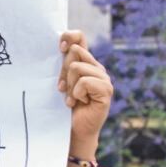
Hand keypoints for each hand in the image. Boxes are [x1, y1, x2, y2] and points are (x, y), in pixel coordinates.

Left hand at [56, 31, 111, 153]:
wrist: (73, 129)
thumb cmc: (62, 106)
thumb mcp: (59, 81)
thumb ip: (61, 64)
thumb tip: (61, 44)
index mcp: (84, 62)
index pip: (79, 37)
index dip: (69, 37)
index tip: (60, 48)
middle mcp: (95, 67)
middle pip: (75, 52)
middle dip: (63, 71)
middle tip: (63, 89)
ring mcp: (103, 78)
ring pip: (77, 67)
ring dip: (69, 85)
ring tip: (71, 98)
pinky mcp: (106, 90)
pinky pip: (84, 82)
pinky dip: (76, 94)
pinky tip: (78, 102)